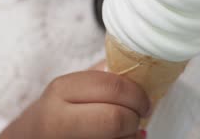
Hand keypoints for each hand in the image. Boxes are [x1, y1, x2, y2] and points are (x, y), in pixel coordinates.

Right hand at [0, 69, 149, 138]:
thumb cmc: (55, 112)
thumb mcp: (71, 88)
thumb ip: (100, 76)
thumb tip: (137, 67)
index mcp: (62, 90)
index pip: (112, 88)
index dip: (137, 95)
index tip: (144, 101)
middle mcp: (58, 118)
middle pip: (115, 118)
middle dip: (135, 118)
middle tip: (139, 117)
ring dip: (131, 137)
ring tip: (127, 131)